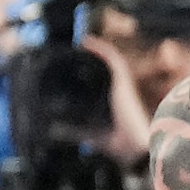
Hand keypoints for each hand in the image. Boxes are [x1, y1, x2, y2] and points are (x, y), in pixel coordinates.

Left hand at [84, 34, 155, 160]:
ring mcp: (123, 86)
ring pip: (110, 62)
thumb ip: (75, 132)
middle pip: (107, 70)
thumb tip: (54, 130)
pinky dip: (101, 49)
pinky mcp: (123, 83)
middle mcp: (120, 92)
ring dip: (98, 50)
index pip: (103, 84)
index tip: (77, 69)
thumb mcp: (90, 135)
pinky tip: (87, 41)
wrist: (134, 148)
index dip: (91, 75)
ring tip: (82, 41)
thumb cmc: (118, 144)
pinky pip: (113, 60)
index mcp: (113, 104)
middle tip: (78, 51)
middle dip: (95, 59)